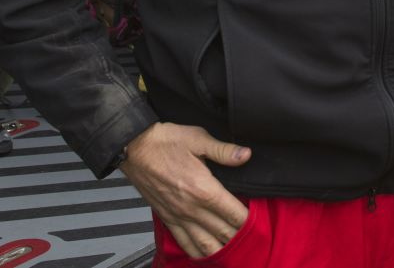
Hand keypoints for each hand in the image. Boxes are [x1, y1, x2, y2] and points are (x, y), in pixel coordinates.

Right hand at [118, 123, 251, 257]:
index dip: (250, 220)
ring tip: (235, 250)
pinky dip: (198, 252)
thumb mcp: (198, 139)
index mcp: (204, 189)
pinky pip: (185, 243)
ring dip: (222, 249)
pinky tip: (207, 254)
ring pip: (206, 245)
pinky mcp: (168, 219)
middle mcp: (192, 208)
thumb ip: (224, 150)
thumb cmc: (165, 142)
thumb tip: (245, 155)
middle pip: (224, 232)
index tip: (260, 221)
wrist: (134, 148)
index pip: (235, 214)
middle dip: (241, 237)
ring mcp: (179, 216)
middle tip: (254, 238)